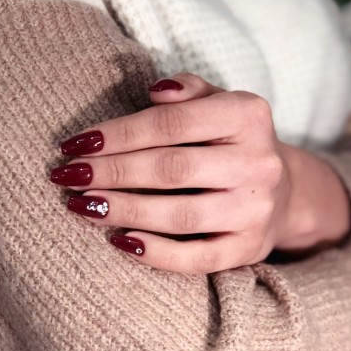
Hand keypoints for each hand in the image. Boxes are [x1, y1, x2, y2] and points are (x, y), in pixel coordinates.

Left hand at [52, 74, 350, 272]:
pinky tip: (118, 241)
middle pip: (172, 169)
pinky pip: (196, 258)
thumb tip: (154, 92)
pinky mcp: (249, 249)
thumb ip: (189, 91)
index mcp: (249, 115)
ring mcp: (256, 210)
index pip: (172, 123)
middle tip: (67, 177)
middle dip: (111, 173)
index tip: (75, 144)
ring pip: (180, 215)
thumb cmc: (230, 143)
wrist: (283, 192)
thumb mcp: (219, 104)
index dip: (118, 134)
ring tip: (82, 206)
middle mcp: (259, 163)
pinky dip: (155, 253)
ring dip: (123, 211)